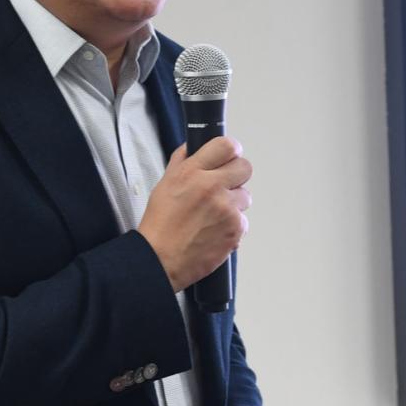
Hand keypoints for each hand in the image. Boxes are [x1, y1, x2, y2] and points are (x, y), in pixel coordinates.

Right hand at [138, 136, 251, 291]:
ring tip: (213, 215)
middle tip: (224, 186)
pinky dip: (232, 226)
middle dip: (236, 175)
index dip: (230, 150)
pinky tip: (214, 231)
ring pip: (245, 196)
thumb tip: (194, 146)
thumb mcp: (165, 184)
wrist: (161, 259)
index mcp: (192, 172)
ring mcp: (226, 208)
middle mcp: (212, 187)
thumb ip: (182, 162)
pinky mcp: (235, 229)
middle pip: (244, 167)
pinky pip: (243, 220)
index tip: (229, 157)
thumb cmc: (160, 225)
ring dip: (234, 203)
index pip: (226, 145)